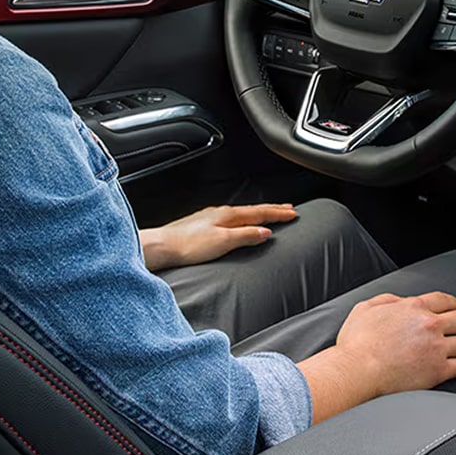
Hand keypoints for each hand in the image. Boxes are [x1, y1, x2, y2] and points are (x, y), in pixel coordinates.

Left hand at [139, 203, 298, 271]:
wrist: (162, 246)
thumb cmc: (188, 246)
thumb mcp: (223, 242)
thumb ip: (246, 236)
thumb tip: (265, 232)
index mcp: (228, 215)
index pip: (260, 213)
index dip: (278, 214)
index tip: (293, 213)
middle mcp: (220, 212)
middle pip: (253, 210)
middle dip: (272, 209)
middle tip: (288, 208)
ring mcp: (211, 217)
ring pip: (242, 213)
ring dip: (258, 212)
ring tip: (269, 213)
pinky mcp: (202, 225)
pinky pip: (231, 218)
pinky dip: (244, 218)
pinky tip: (241, 222)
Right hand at [299, 292, 455, 422]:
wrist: (358, 370)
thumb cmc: (356, 343)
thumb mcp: (366, 308)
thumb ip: (386, 300)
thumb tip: (399, 301)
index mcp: (413, 307)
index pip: (442, 300)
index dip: (453, 302)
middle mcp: (429, 325)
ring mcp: (436, 348)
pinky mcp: (438, 370)